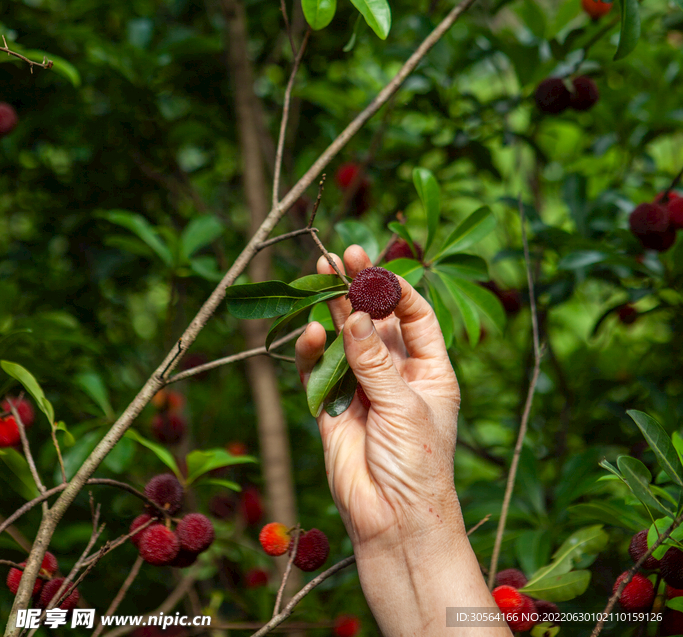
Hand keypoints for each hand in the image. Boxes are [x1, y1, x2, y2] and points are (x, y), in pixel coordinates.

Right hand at [295, 243, 463, 552]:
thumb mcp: (404, 405)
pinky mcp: (333, 408)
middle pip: (376, 320)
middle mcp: (396, 373)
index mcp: (429, 370)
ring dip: (334, 307)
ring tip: (321, 270)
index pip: (414, 317)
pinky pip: (319, 370)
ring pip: (345, 338)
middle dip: (360, 288)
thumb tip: (353, 314)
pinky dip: (313, 350)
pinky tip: (312, 330)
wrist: (394, 522)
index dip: (396, 291)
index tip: (376, 270)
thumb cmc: (418, 464)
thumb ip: (373, 360)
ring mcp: (363, 389)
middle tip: (343, 253)